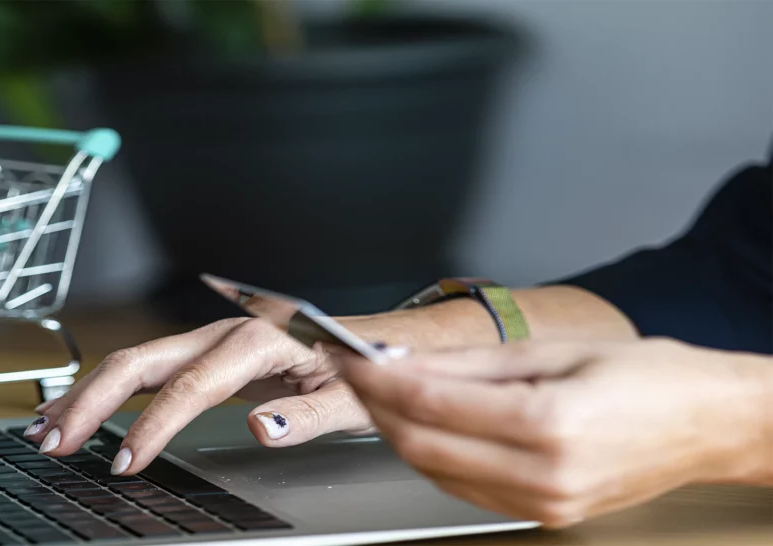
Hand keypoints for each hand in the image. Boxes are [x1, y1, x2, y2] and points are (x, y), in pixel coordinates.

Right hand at [24, 311, 398, 473]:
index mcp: (258, 339)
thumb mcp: (350, 398)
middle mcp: (225, 332)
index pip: (191, 385)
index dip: (153, 425)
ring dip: (88, 394)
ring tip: (47, 427)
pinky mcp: (205, 353)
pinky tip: (80, 406)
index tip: (126, 460)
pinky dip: (108, 389)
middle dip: (92, 400)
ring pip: (135, 360)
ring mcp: (210, 340)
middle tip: (54, 441)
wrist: (370, 345)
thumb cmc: (360, 370)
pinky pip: (147, 367)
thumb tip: (262, 426)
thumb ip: (307, 414)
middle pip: (142, 359)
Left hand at [336, 338, 766, 527]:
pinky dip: (433, 457)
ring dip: (397, 432)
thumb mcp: (554, 350)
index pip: (430, 403)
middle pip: (422, 445)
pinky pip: (465, 489)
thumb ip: (471, 362)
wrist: (709, 424)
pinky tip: (422, 427)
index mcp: (549, 422)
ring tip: (380, 394)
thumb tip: (407, 361)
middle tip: (353, 373)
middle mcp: (543, 473)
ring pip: (435, 472)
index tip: (352, 357)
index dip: (377, 379)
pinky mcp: (544, 515)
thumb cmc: (648, 377)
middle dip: (375, 406)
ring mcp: (543, 503)